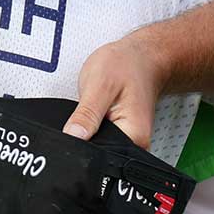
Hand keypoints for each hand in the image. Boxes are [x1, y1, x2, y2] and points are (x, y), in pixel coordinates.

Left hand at [63, 32, 169, 148]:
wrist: (142, 58)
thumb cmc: (127, 65)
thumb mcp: (100, 85)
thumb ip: (86, 115)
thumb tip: (71, 137)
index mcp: (134, 136)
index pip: (99, 155)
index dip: (80, 143)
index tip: (77, 125)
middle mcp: (136, 142)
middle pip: (97, 152)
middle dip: (84, 135)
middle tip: (88, 109)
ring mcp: (129, 139)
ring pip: (97, 145)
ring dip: (88, 130)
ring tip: (95, 107)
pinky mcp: (121, 134)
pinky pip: (99, 137)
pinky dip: (92, 126)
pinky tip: (96, 111)